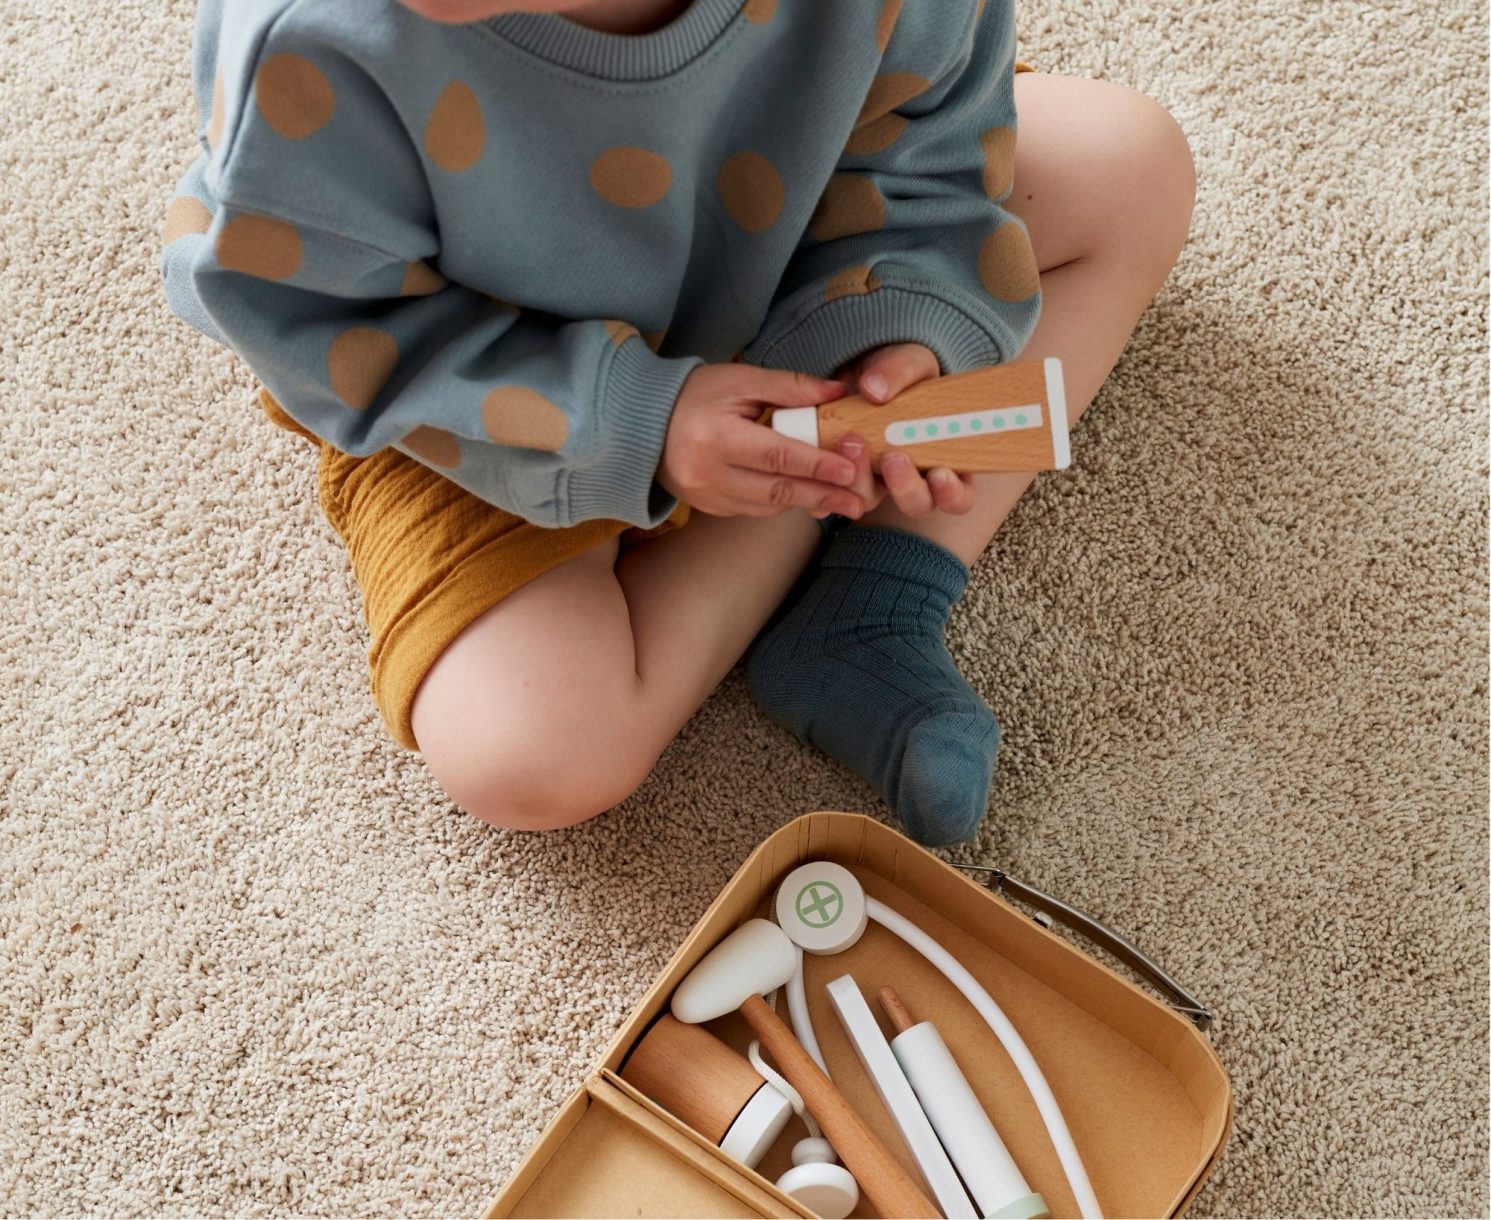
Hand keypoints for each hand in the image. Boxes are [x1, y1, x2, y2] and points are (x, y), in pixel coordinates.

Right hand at [659, 363, 867, 518]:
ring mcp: (706, 496)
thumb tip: (838, 394)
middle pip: (777, 490)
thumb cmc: (694, 393)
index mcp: (716, 437)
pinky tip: (806, 496)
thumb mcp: (740, 379)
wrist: (642, 421)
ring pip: (768, 506)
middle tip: (858, 501)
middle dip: (822, 495)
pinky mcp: (708, 507)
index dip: (817, 464)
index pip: (777, 455)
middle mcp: (708, 474)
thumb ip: (790, 387)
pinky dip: (782, 504)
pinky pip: (753, 510)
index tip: (851, 469)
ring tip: (842, 501)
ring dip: (806, 503)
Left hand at [831, 342, 977, 518]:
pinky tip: (826, 454)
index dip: (952, 493)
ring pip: (871, 501)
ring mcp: (876, 481)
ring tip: (853, 443)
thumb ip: (898, 372)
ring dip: (862, 482)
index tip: (939, 473)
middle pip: (918, 505)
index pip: (959, 494)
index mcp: (945, 458)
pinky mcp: (843, 476)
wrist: (858, 370)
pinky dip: (828, 481)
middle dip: (906, 489)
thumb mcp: (908, 362)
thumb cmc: (899, 373)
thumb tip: (874, 390)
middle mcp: (913, 478)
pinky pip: (833, 493)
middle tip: (893, 458)